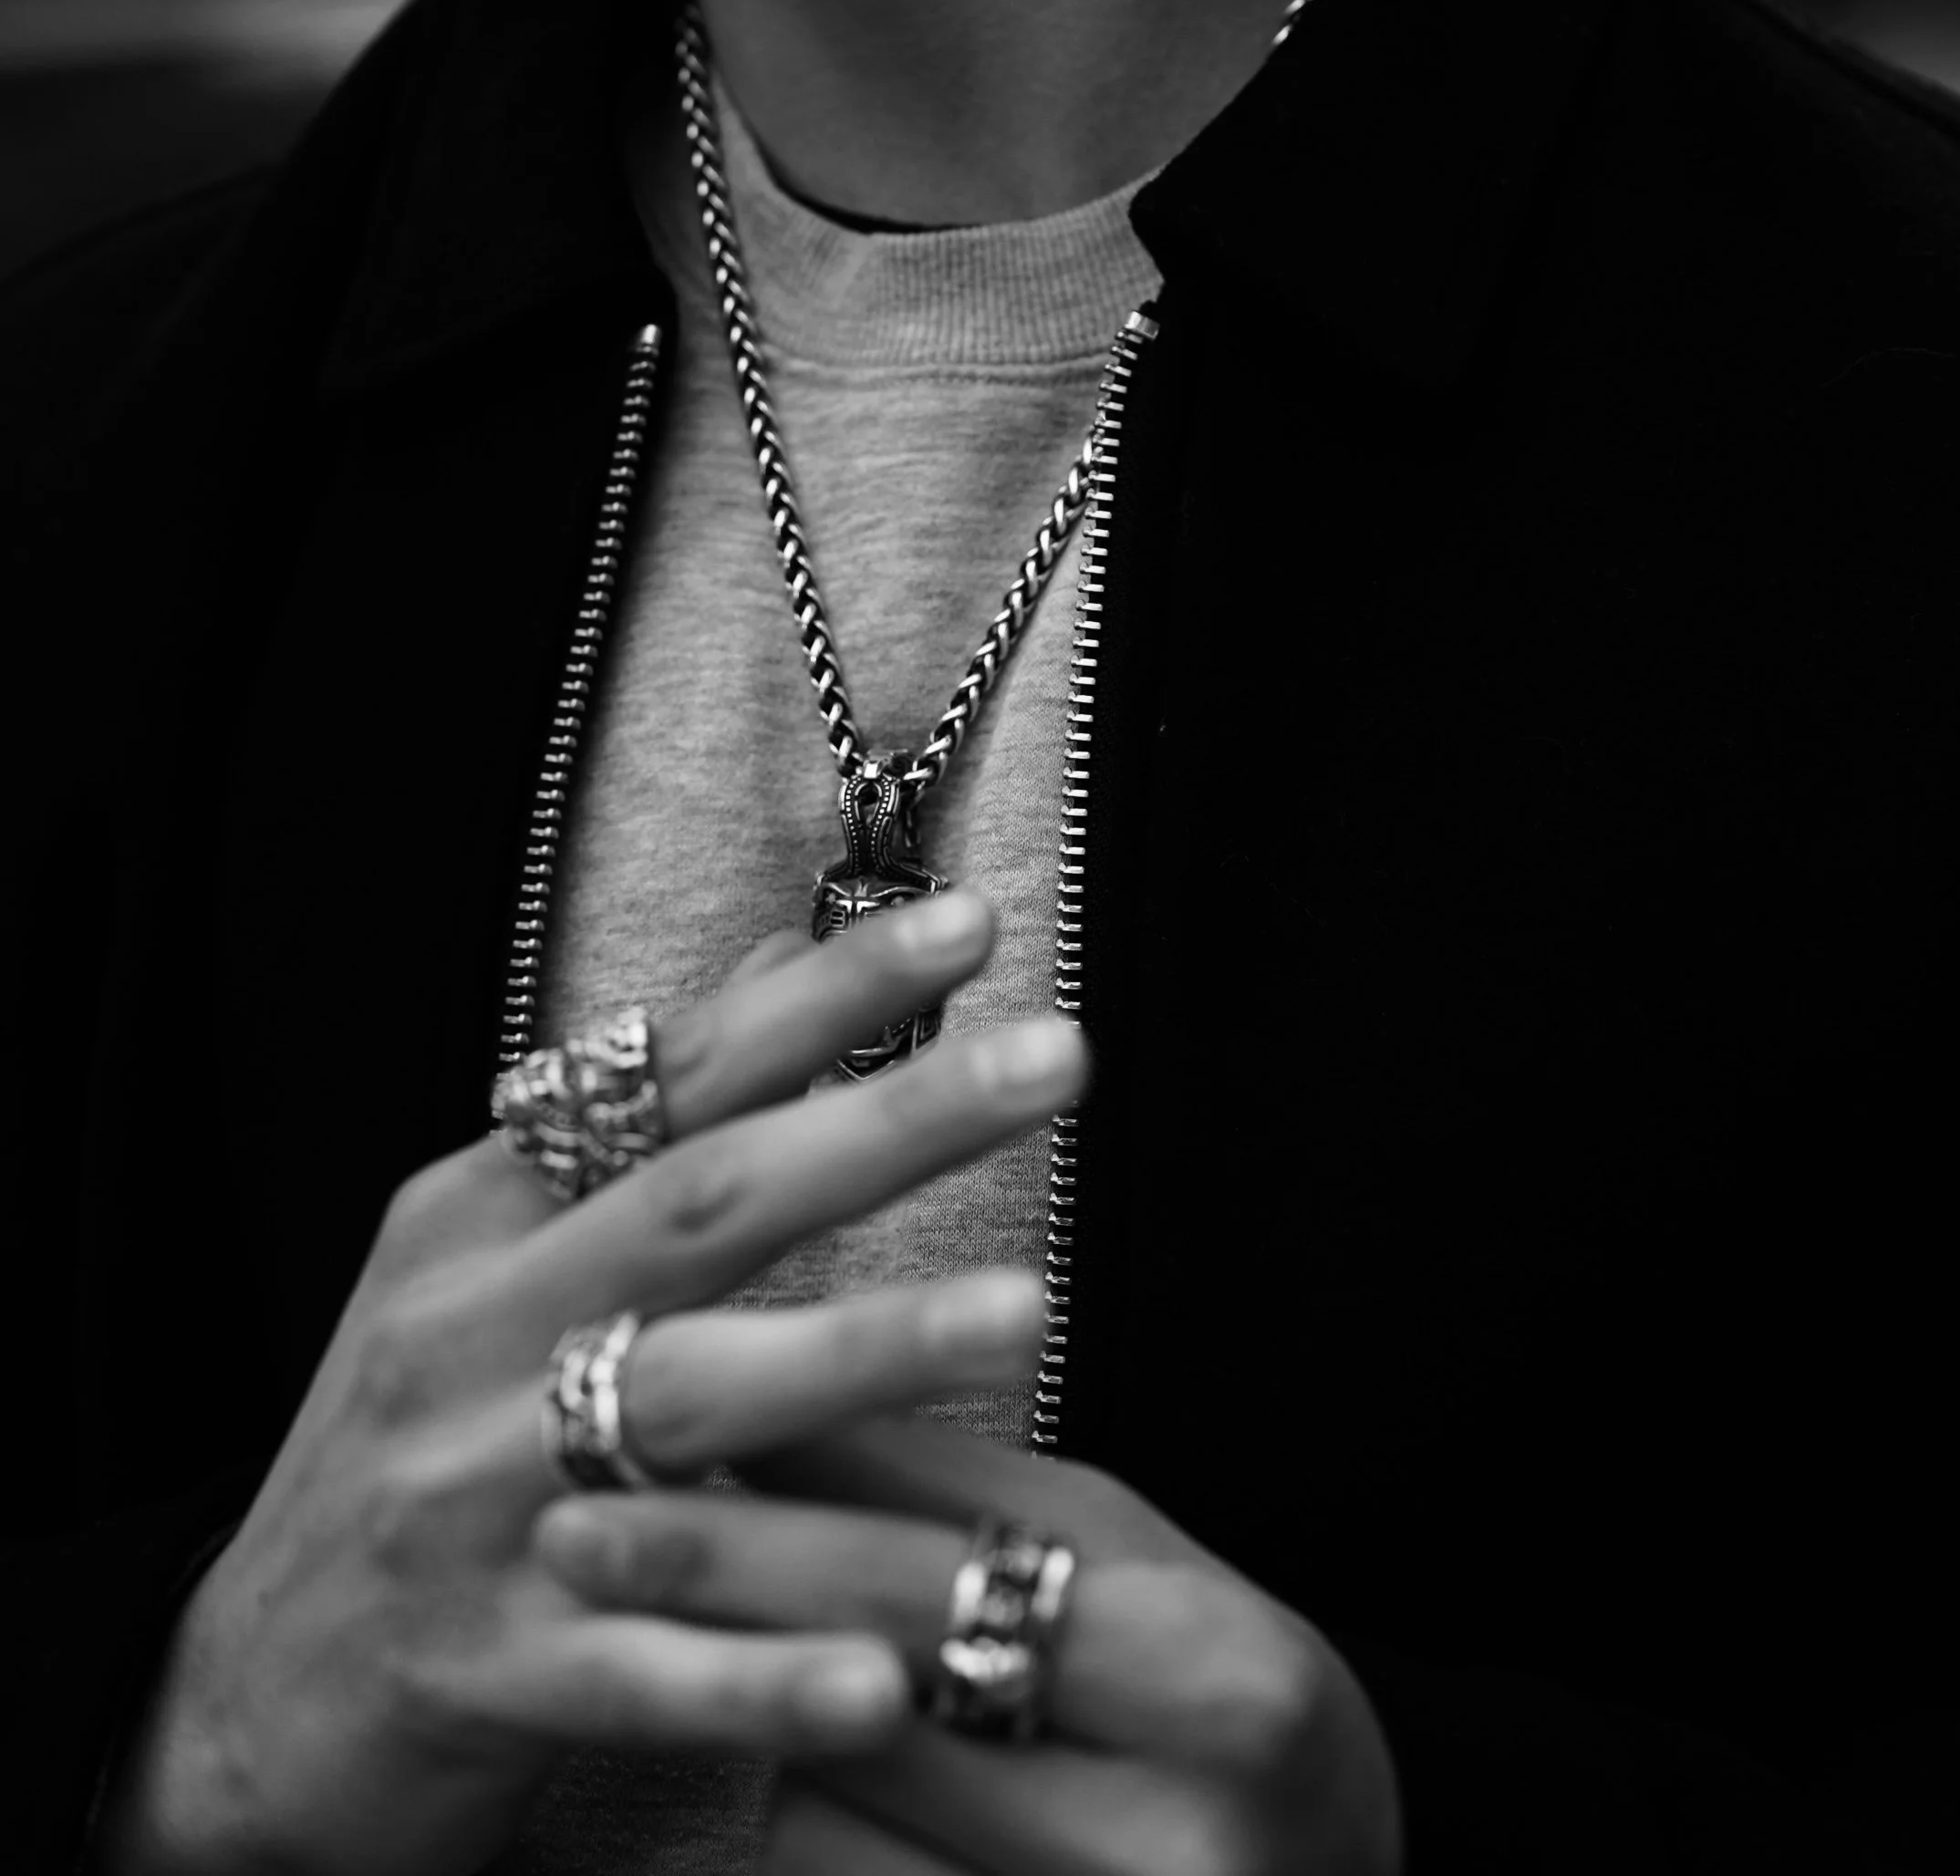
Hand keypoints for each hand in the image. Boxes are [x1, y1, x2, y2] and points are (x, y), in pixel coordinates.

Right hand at [99, 897, 1081, 1875]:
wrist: (237, 1695)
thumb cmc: (409, 1443)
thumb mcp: (487, 1259)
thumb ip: (640, 1121)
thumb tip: (781, 959)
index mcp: (476, 1220)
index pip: (668, 1077)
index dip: (819, 998)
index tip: (969, 927)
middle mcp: (470, 1336)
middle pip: (702, 1206)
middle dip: (887, 1125)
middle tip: (1061, 1061)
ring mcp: (471, 1505)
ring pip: (687, 1410)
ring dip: (862, 1353)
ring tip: (1029, 1314)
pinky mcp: (484, 1676)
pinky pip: (648, 1674)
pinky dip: (765, 1676)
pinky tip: (889, 1673)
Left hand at [538, 1417, 1404, 1875]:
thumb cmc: (1210, 1689)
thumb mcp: (1123, 1557)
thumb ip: (951, 1488)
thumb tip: (751, 1392)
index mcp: (1223, 1684)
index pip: (951, 1583)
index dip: (776, 1525)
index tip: (626, 1468)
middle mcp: (1175, 1843)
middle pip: (874, 1703)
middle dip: (722, 1602)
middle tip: (573, 1536)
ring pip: (831, 1825)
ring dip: (779, 1733)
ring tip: (801, 1673)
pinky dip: (812, 1831)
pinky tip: (844, 1784)